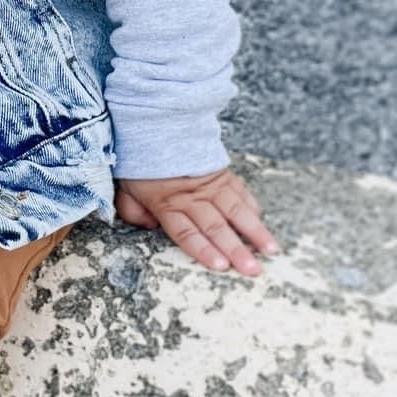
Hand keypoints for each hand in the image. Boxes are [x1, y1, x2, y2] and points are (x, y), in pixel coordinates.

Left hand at [113, 166, 279, 277]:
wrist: (159, 127)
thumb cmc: (142, 163)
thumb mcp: (125, 188)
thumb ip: (133, 211)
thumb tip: (148, 227)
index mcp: (167, 204)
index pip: (187, 233)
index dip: (204, 250)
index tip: (221, 265)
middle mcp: (192, 197)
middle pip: (216, 227)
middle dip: (237, 250)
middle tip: (253, 269)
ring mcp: (210, 185)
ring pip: (236, 211)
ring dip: (255, 231)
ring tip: (271, 250)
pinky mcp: (222, 174)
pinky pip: (240, 192)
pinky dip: (251, 208)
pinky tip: (262, 222)